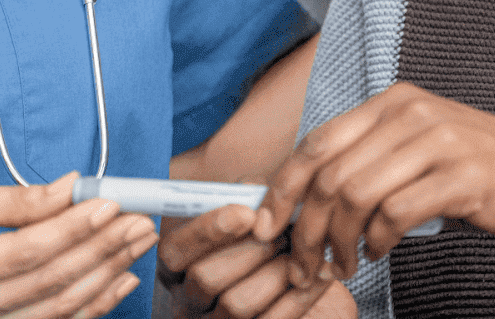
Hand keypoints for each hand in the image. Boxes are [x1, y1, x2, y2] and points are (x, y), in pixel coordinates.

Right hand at [0, 171, 156, 318]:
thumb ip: (16, 201)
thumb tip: (71, 188)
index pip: (27, 251)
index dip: (74, 228)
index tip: (110, 202)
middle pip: (49, 282)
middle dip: (102, 249)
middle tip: (140, 221)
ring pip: (58, 309)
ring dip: (106, 275)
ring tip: (138, 244)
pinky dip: (92, 305)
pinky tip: (119, 279)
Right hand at [157, 205, 353, 318]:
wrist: (285, 278)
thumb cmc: (258, 242)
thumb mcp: (246, 217)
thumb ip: (246, 199)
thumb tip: (255, 189)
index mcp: (177, 266)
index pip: (173, 250)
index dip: (206, 230)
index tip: (247, 212)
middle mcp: (188, 299)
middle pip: (204, 279)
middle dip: (248, 251)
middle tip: (280, 233)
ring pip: (237, 305)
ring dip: (274, 273)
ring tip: (298, 252)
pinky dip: (301, 298)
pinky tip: (322, 274)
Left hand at [249, 82, 494, 318]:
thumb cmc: (484, 176)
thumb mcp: (420, 153)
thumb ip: (371, 163)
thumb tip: (307, 198)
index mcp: (394, 102)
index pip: (316, 142)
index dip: (282, 187)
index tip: (265, 225)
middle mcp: (411, 112)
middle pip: (328, 172)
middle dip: (305, 227)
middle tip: (304, 265)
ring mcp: (438, 140)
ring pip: (354, 194)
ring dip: (339, 242)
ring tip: (344, 266)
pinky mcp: (462, 176)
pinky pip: (395, 212)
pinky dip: (376, 242)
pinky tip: (380, 253)